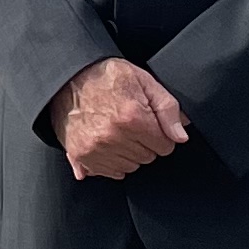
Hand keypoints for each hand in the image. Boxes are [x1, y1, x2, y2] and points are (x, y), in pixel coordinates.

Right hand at [48, 55, 190, 182]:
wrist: (68, 77)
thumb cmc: (106, 76)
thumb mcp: (144, 81)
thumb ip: (168, 108)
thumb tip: (180, 135)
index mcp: (132, 117)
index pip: (165, 146)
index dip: (160, 133)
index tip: (148, 121)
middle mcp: (113, 136)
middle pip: (147, 157)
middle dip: (144, 142)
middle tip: (130, 122)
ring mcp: (95, 148)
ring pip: (130, 167)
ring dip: (128, 152)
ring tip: (116, 130)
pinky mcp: (80, 155)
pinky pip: (110, 172)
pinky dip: (112, 160)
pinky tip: (106, 141)